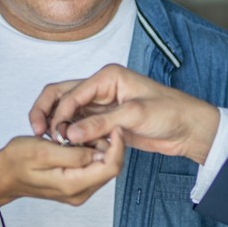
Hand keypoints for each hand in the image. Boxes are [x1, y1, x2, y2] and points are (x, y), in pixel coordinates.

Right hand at [0, 133, 126, 213]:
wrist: (2, 176)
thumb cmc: (16, 160)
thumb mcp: (42, 150)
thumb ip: (74, 154)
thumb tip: (101, 152)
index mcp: (73, 184)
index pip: (110, 167)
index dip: (117, 144)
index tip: (113, 125)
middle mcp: (79, 192)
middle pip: (110, 167)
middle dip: (108, 145)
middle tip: (92, 126)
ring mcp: (78, 191)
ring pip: (103, 167)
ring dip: (98, 148)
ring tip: (80, 133)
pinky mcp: (75, 186)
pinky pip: (93, 169)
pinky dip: (90, 153)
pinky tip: (77, 142)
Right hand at [27, 64, 221, 162]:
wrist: (189, 128)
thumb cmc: (170, 112)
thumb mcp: (134, 116)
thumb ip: (100, 123)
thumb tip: (71, 134)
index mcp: (107, 77)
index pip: (71, 92)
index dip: (59, 113)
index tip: (54, 134)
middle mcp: (101, 88)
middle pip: (63, 97)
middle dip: (50, 115)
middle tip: (39, 134)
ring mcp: (102, 106)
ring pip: (70, 114)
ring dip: (63, 128)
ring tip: (57, 145)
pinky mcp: (106, 122)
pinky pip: (82, 128)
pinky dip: (76, 138)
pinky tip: (73, 150)